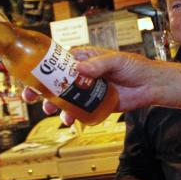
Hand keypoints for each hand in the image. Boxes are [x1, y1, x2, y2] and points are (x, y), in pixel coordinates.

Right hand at [24, 50, 163, 124]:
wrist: (150, 85)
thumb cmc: (134, 67)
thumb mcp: (116, 61)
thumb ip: (98, 64)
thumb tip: (80, 68)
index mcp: (84, 59)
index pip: (58, 62)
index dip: (42, 69)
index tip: (30, 76)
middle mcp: (83, 75)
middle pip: (56, 82)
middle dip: (42, 89)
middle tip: (32, 97)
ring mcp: (88, 90)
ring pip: (65, 98)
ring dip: (55, 105)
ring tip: (52, 110)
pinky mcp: (95, 104)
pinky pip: (78, 111)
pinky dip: (71, 116)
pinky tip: (69, 120)